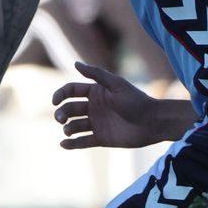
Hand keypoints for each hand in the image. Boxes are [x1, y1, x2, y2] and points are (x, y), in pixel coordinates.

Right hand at [53, 61, 175, 149]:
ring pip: (74, 126)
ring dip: (67, 128)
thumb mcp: (116, 84)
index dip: (60, 95)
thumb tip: (75, 64)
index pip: (71, 91)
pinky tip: (63, 143)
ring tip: (68, 130)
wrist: (152, 122)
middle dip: (62, 113)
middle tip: (61, 118)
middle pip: (70, 109)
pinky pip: (83, 141)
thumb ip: (96, 74)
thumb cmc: (137, 101)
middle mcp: (93, 107)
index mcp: (95, 92)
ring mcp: (96, 123)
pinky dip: (72, 143)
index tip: (55, 101)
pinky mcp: (101, 138)